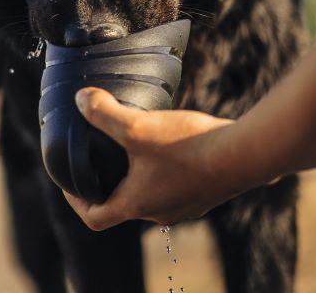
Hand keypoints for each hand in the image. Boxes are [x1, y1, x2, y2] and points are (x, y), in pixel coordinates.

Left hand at [64, 87, 252, 229]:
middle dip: (109, 182)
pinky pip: (178, 184)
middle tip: (100, 156)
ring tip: (135, 145)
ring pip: (153, 193)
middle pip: (124, 204)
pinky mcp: (207, 192)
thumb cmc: (189, 147)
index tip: (70, 183)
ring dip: (140, 174)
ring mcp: (186, 205)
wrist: (246, 154)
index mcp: (137, 204)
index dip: (76, 201)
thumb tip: (80, 100)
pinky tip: (172, 142)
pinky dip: (167, 168)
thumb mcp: (138, 126)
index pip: (95, 216)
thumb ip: (104, 113)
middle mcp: (160, 212)